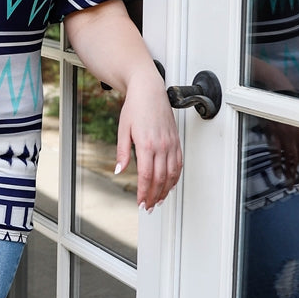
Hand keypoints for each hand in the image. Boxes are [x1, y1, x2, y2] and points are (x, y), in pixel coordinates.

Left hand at [116, 68, 182, 209]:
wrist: (149, 90)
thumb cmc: (135, 107)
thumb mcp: (123, 130)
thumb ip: (122, 153)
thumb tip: (119, 171)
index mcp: (147, 144)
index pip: (146, 176)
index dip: (144, 192)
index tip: (140, 202)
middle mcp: (162, 146)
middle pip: (160, 179)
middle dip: (154, 196)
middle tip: (149, 207)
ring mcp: (171, 144)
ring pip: (172, 174)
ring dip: (166, 190)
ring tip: (159, 201)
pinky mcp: (176, 141)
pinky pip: (179, 164)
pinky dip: (175, 177)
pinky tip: (170, 185)